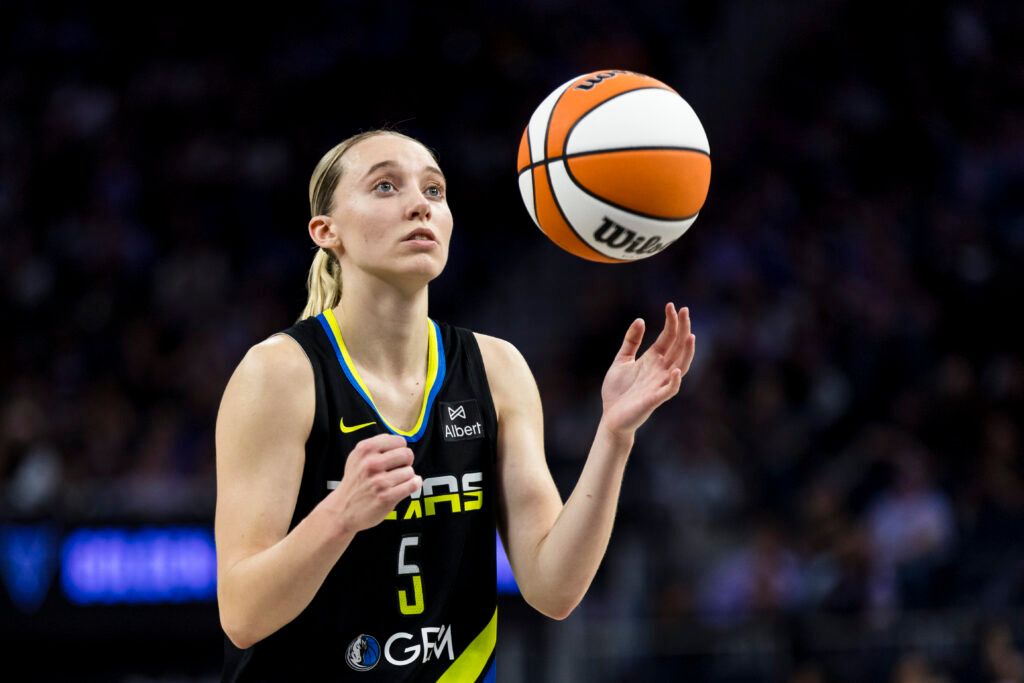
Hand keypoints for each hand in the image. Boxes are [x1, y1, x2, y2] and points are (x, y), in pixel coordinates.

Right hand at [328, 433, 421, 533]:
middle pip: (407, 454)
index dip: (400, 449)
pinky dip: (413, 485)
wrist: (342, 510)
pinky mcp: (386, 497)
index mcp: (364, 449)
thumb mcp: (357, 457)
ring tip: (394, 481)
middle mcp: (371, 464)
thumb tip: (400, 442)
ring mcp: (379, 481)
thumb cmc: (354, 482)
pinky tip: (406, 486)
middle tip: (398, 469)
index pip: (399, 441)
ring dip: (406, 477)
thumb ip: (376, 445)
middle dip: (406, 462)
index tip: (395, 457)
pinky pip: (412, 485)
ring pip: (410, 471)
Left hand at [600, 302, 695, 436]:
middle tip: (684, 310)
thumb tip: (640, 320)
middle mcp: (660, 370)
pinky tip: (676, 369)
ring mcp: (659, 384)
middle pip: (677, 347)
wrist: (611, 417)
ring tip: (690, 336)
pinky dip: (675, 380)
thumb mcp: (622, 360)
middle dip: (682, 329)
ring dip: (686, 352)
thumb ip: (631, 341)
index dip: (671, 322)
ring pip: (680, 366)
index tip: (671, 305)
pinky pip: (669, 390)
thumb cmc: (617, 391)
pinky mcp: (654, 399)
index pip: (667, 338)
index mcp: (653, 360)